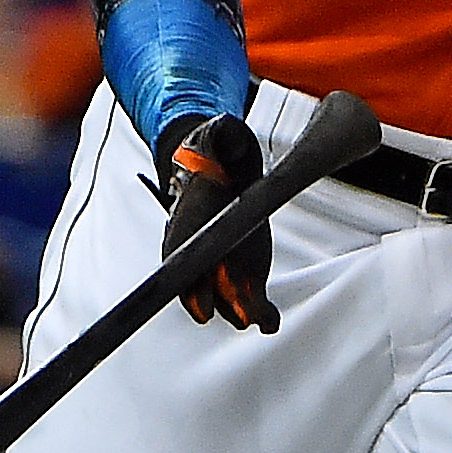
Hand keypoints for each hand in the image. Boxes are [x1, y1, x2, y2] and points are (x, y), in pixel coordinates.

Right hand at [157, 111, 277, 332]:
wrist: (225, 165)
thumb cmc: (220, 152)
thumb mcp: (223, 135)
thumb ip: (225, 134)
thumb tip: (228, 132)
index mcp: (187, 216)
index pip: (181, 254)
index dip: (188, 283)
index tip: (199, 305)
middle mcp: (199, 246)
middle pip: (202, 284)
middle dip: (221, 301)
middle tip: (244, 314)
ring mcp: (220, 261)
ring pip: (225, 295)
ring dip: (242, 308)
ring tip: (263, 318)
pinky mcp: (243, 269)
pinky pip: (248, 294)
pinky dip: (259, 310)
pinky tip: (270, 320)